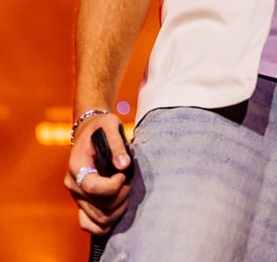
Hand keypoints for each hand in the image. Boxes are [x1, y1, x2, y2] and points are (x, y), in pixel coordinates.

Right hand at [64, 113, 132, 235]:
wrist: (88, 131)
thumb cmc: (100, 127)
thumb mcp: (110, 125)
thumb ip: (117, 144)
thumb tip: (124, 165)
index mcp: (76, 165)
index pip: (92, 186)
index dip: (112, 186)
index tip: (124, 175)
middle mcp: (73, 184)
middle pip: (98, 207)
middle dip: (120, 198)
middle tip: (129, 182)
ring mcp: (77, 196)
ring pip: (97, 220)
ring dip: (117, 211)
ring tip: (125, 192)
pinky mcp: (82, 203)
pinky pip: (90, 225)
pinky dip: (106, 223)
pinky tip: (118, 207)